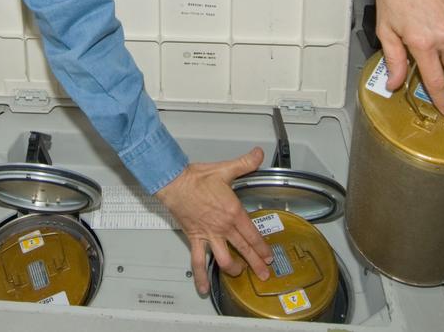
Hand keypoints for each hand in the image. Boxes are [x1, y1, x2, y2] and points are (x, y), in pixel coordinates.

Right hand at [155, 147, 272, 294]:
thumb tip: (258, 154)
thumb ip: (245, 163)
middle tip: (265, 274)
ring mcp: (209, 235)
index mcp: (233, 212)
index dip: (262, 247)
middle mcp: (223, 227)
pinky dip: (201, 276)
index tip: (269, 256)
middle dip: (257, 263)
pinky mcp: (196, 239)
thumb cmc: (197, 178)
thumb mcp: (225, 169)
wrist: (174, 183)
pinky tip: (203, 288)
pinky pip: (198, 261)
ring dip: (235, 270)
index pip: (252, 234)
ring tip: (241, 274)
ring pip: (225, 259)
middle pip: (244, 249)